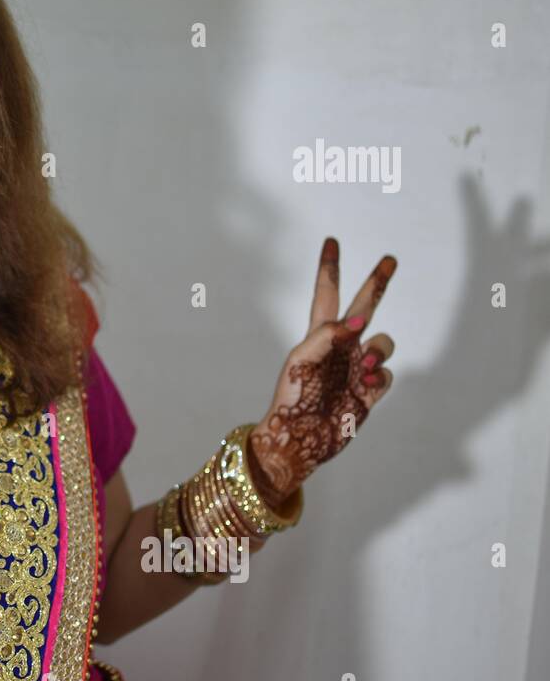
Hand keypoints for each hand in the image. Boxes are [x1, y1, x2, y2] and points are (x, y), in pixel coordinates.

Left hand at [247, 237, 396, 505]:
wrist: (299, 438)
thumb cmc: (291, 398)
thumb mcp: (300, 360)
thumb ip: (326, 336)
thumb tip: (357, 324)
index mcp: (319, 335)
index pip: (327, 294)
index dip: (330, 269)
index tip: (331, 242)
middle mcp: (341, 347)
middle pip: (365, 307)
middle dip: (377, 284)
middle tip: (390, 259)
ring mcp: (356, 367)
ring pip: (383, 343)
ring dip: (378, 349)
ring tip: (361, 365)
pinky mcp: (370, 391)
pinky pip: (386, 374)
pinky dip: (379, 375)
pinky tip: (363, 385)